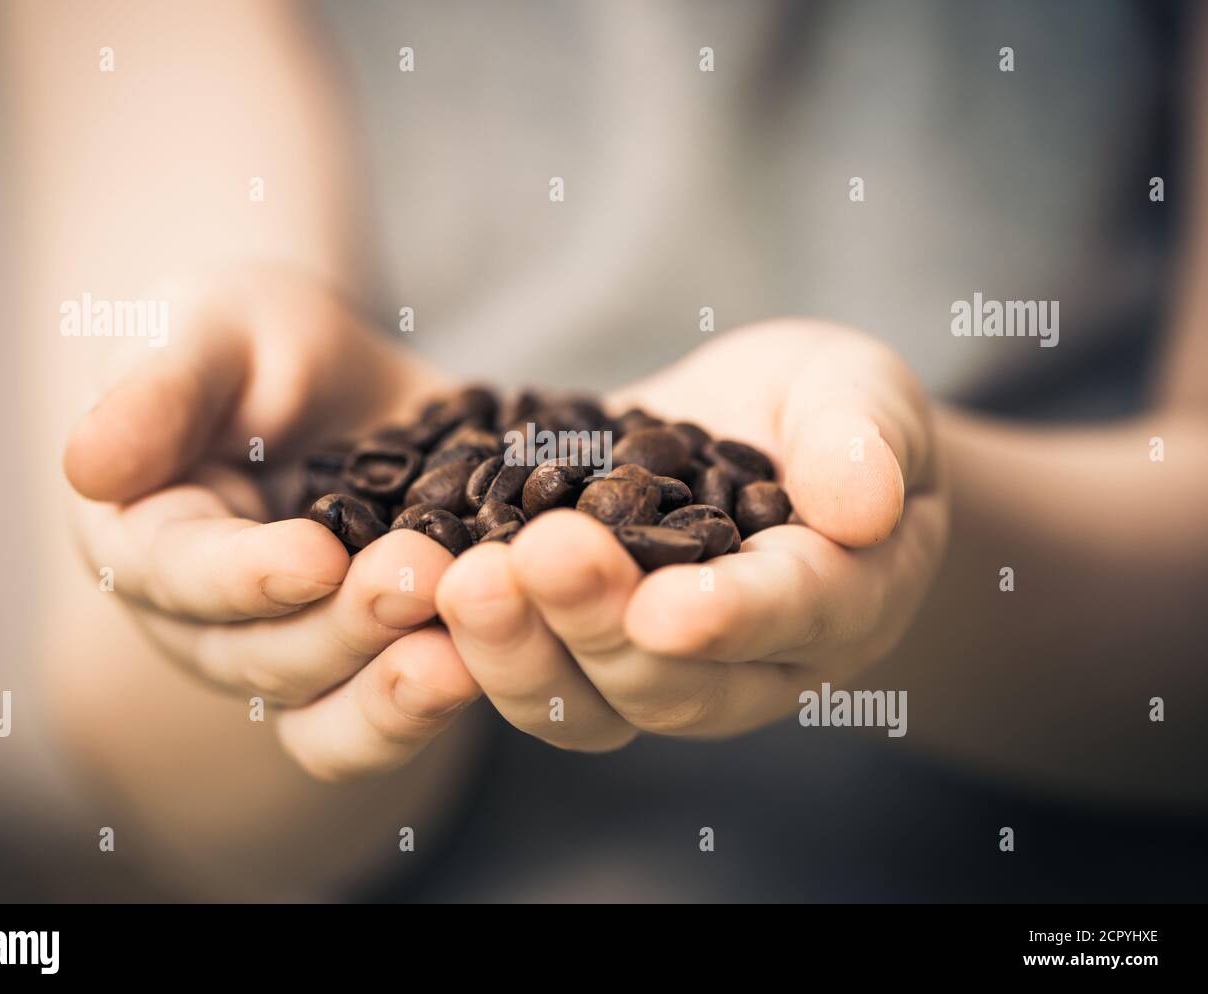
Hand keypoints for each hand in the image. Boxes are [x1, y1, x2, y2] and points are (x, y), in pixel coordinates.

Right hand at [64, 266, 480, 779]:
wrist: (336, 381)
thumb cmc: (251, 343)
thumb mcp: (207, 328)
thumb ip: (159, 387)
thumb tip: (88, 465)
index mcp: (148, 541)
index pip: (181, 574)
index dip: (245, 574)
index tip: (315, 554)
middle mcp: (213, 622)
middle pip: (267, 656)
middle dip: (346, 626)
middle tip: (424, 579)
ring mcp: (297, 652)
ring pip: (331, 709)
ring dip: (396, 691)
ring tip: (466, 654)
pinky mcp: (376, 662)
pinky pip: (395, 714)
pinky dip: (440, 701)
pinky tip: (494, 664)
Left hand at [435, 320, 948, 748]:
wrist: (755, 432)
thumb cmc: (826, 412)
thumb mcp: (860, 396)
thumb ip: (863, 439)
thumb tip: (864, 505)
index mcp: (835, 603)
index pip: (793, 616)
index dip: (734, 617)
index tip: (669, 605)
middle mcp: (742, 664)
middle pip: (671, 682)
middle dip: (598, 626)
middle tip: (533, 559)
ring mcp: (652, 668)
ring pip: (586, 704)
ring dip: (519, 650)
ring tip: (460, 578)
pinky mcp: (575, 647)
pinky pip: (524, 671)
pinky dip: (470, 641)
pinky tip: (417, 577)